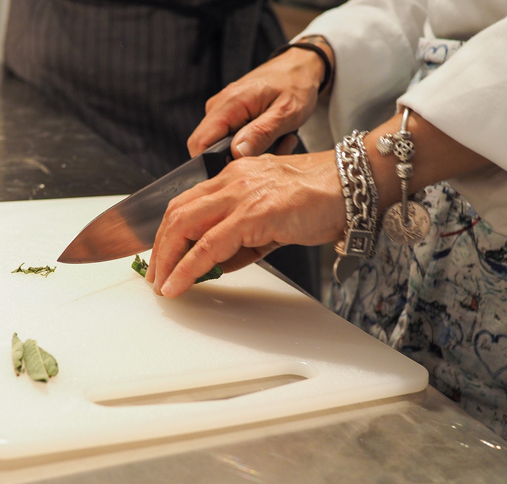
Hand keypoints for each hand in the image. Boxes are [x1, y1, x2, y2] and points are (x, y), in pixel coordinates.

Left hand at [145, 151, 344, 297]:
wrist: (352, 185)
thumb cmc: (321, 199)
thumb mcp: (272, 217)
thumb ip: (242, 239)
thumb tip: (217, 264)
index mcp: (234, 176)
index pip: (187, 202)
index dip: (167, 231)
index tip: (160, 254)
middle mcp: (231, 180)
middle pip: (177, 213)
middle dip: (159, 248)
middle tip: (154, 274)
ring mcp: (240, 195)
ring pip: (185, 227)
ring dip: (167, 259)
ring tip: (161, 284)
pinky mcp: (252, 214)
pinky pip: (209, 245)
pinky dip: (187, 268)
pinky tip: (177, 284)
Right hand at [187, 43, 333, 159]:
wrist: (300, 66)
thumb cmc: (296, 85)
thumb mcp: (286, 113)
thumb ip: (261, 133)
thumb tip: (236, 153)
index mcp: (229, 104)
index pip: (199, 143)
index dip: (210, 165)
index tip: (238, 172)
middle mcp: (219, 106)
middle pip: (209, 149)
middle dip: (237, 161)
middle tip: (270, 155)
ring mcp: (222, 111)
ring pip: (222, 148)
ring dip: (250, 154)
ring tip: (279, 142)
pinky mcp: (230, 115)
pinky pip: (231, 140)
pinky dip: (252, 145)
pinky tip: (273, 137)